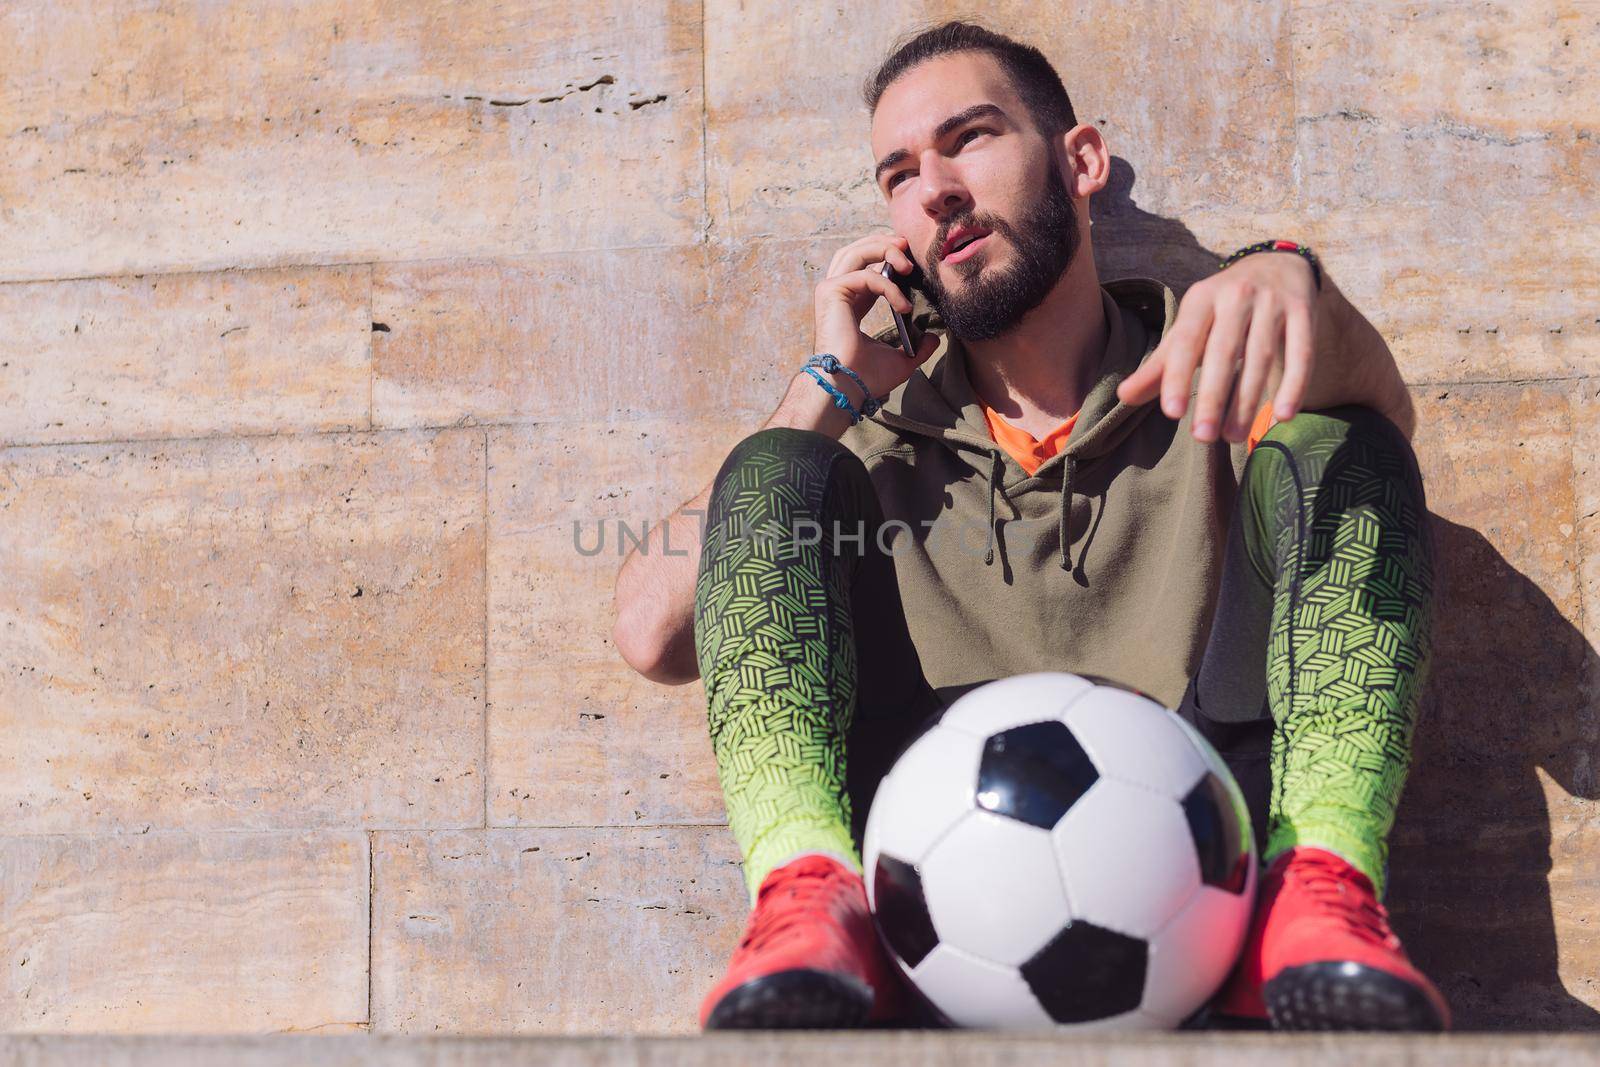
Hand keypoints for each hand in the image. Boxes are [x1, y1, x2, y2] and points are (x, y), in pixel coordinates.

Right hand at [813, 232, 939, 399]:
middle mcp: (837, 293)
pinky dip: (889, 287)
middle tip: (908, 247)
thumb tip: (933, 338)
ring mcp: (831, 291)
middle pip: (857, 250)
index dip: (887, 257)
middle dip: (884, 243)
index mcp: (850, 303)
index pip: (866, 266)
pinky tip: (903, 305)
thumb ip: (917, 346)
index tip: (911, 263)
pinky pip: (866, 276)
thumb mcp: (902, 358)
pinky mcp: (831, 292)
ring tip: (908, 265)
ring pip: (856, 252)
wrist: (848, 387)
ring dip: (884, 251)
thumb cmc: (867, 377)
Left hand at [1115, 251, 1318, 442]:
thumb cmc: (1222, 309)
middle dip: (1212, 396)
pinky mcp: (1304, 312)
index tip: (1171, 413)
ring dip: (1247, 400)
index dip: (1176, 376)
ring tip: (1233, 437)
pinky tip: (1283, 416)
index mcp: (1201, 299)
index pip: (1185, 340)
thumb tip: (1123, 398)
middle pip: (1223, 351)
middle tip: (1202, 437)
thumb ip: (1161, 364)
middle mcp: (1236, 295)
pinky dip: (1294, 385)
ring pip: (1262, 356)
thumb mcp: (1190, 326)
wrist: (1277, 263)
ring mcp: (1272, 302)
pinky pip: (1302, 353)